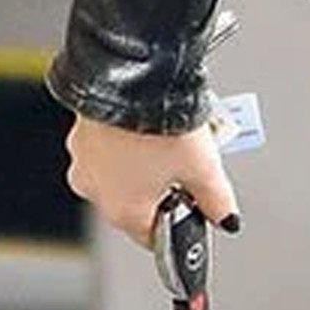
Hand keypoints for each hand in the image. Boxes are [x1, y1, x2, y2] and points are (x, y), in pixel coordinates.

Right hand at [64, 112, 240, 250]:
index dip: (179, 221)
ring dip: (146, 159)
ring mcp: (85, 159)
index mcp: (122, 210)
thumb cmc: (162, 123)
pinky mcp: (82, 130)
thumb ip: (216, 198)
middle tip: (190, 160)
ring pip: (122, 170)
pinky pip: (109, 144)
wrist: (134, 75)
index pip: (152, 234)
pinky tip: (151, 119)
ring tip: (175, 134)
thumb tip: (226, 217)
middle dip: (165, 184)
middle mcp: (96, 190)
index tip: (194, 206)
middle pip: (138, 200)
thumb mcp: (203, 165)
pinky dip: (128, 138)